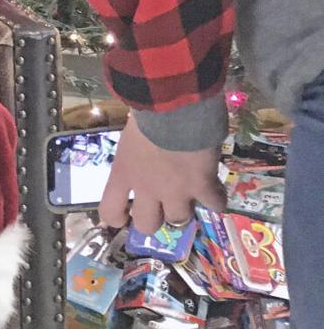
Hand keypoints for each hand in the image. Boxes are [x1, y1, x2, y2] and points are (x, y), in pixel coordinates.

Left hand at [99, 114, 226, 233]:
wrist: (174, 103)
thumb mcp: (131, 134)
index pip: (110, 212)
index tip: (128, 212)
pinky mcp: (202, 186)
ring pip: (179, 220)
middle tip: (163, 203)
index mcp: (123, 173)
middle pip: (147, 225)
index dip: (118, 217)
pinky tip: (216, 190)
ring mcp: (175, 191)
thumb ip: (135, 153)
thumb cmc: (147, 109)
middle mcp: (146, 188)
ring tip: (191, 195)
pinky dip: (217, 199)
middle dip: (156, 218)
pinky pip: (215, 205)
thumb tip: (142, 151)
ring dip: (185, 208)